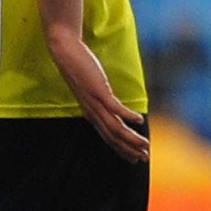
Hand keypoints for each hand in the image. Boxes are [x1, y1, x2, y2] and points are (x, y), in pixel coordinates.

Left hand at [44, 25, 148, 162]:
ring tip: (145, 145)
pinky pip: (115, 108)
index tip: (133, 158)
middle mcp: (92, 112)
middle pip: (112, 137)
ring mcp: (95, 103)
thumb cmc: (78, 66)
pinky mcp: (99, 92)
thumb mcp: (90, 86)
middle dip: (129, 149)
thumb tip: (109, 100)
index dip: (121, 149)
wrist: (65, 52)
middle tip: (143, 158)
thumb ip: (100, 96)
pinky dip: (128, 116)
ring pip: (115, 127)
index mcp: (91, 113)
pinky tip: (140, 120)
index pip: (107, 136)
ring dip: (131, 138)